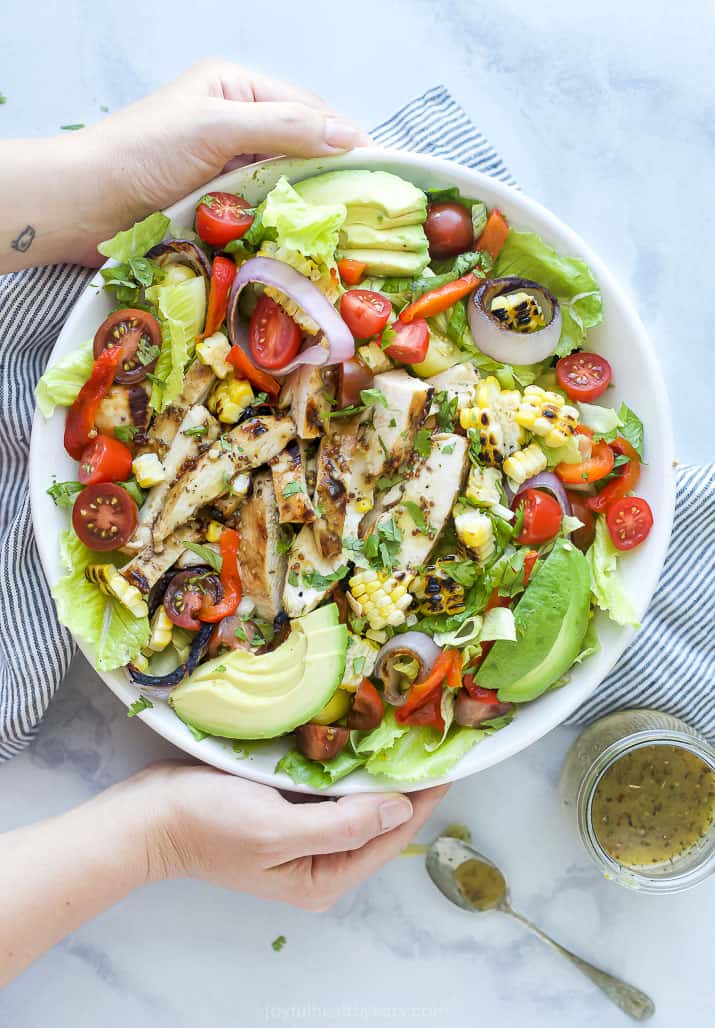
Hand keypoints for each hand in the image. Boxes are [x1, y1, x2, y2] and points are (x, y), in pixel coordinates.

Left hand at [82, 60, 369, 262]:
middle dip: (331, 177)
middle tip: (369, 211)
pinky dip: (282, 228)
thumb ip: (284, 127)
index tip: (382, 173)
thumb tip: (350, 135)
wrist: (84, 206)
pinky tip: (300, 243)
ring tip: (342, 233)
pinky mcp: (219, 208)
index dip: (345, 139)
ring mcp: (228, 169)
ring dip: (307, 209)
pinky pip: (264, 215)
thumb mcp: (216, 127)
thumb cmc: (141, 154)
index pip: (308, 110)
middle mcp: (236, 125)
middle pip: (302, 150)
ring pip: (286, 186)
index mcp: (237, 89)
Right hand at [138, 761, 447, 909]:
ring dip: (380, 774)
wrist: (149, 817)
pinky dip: (350, 770)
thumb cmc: (208, 824)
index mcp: (323, 878)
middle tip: (430, 740)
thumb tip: (402, 810)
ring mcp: (304, 840)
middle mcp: (320, 864)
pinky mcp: (288, 815)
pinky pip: (333, 794)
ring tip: (406, 736)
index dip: (422, 800)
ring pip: (359, 806)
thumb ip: (343, 825)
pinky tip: (361, 741)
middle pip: (378, 824)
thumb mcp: (277, 829)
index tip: (448, 762)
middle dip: (406, 787)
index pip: (389, 837)